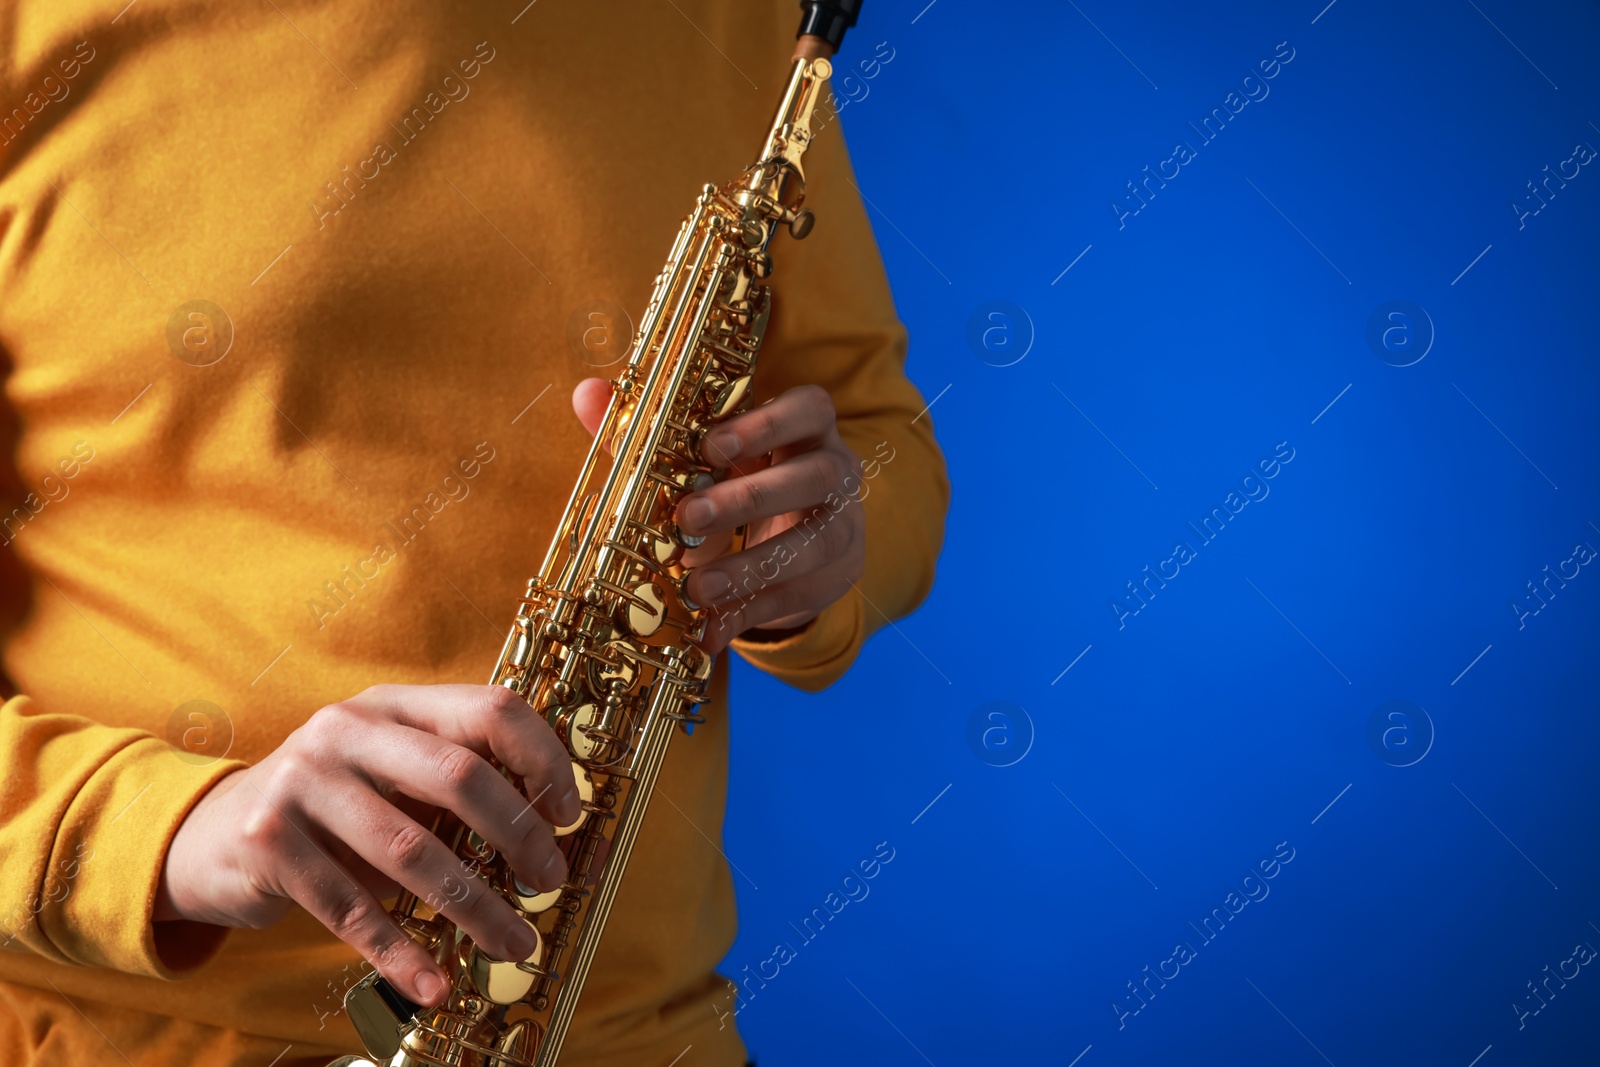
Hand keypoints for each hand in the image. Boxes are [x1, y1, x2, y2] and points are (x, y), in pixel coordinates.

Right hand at [155, 684, 580, 1006]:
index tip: (569, 813)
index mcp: (393, 704)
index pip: (490, 708)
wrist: (208, 834)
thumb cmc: (331, 808)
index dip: (542, 759)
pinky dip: (401, 952)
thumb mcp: (388, 776)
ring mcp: (302, 781)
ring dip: (474, 906)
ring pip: (412, 850)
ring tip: (514, 943)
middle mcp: (347, 729)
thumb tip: (550, 834)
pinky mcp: (268, 842)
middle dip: (518, 835)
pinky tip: (434, 982)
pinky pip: (351, 908)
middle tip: (549, 881)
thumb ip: (454, 785)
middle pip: (460, 774)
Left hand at [573, 381, 865, 652]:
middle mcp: (836, 470)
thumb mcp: (704, 455)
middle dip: (750, 498)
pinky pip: (800, 597)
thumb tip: (588, 393)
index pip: (809, 408)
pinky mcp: (837, 576)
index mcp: (806, 427)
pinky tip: (711, 629)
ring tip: (699, 588)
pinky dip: (751, 614)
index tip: (712, 446)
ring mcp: (844, 525)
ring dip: (753, 567)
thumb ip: (650, 426)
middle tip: (688, 519)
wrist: (798, 537)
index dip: (767, 424)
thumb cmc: (743, 478)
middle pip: (816, 477)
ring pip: (818, 543)